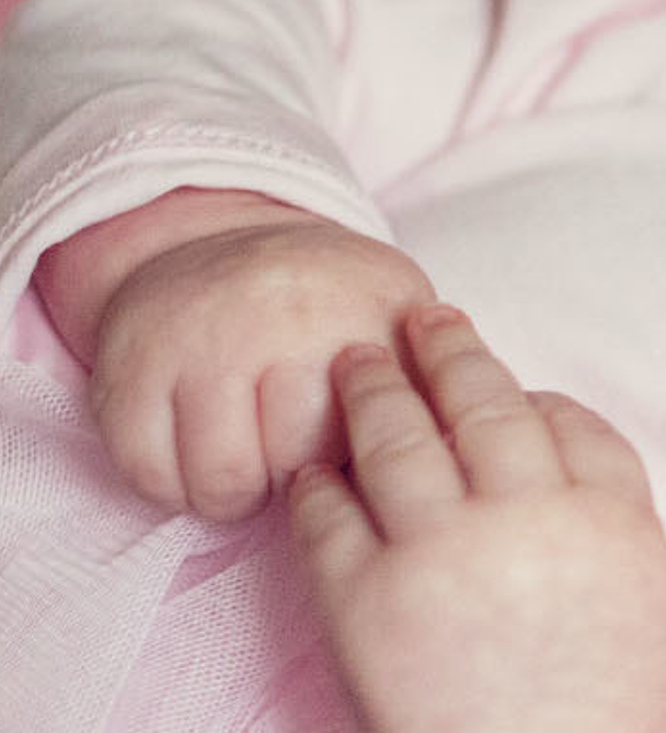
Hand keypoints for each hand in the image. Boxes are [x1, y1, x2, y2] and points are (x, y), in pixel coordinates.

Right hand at [44, 191, 435, 519]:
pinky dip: (173, 488)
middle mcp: (283, 319)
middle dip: (302, 485)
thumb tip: (470, 469)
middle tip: (298, 459)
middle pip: (298, 468)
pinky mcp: (128, 366)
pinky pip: (149, 475)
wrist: (217, 237)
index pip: (386, 443)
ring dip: (236, 495)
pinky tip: (198, 460)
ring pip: (222, 482)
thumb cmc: (334, 309)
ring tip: (251, 464)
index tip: (368, 450)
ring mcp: (198, 340)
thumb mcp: (408, 328)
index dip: (373, 466)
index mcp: (370, 316)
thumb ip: (446, 394)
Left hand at [288, 306, 665, 732]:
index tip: (493, 371)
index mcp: (608, 520)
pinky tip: (317, 467)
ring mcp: (438, 555)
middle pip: (478, 402)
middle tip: (416, 321)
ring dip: (372, 390)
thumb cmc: (601, 713)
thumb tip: (547, 426)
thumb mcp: (647, 595)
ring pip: (394, 438)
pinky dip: (321, 478)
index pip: (562, 417)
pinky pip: (328, 509)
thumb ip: (610, 505)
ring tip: (355, 366)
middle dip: (443, 350)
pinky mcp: (360, 597)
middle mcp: (525, 520)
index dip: (523, 388)